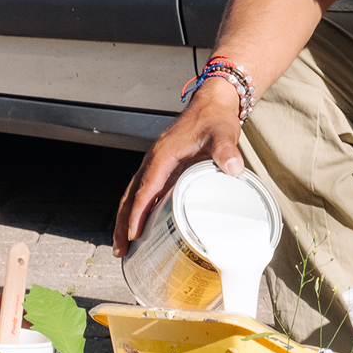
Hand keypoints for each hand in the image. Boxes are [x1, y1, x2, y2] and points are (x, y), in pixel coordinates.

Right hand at [112, 80, 245, 256]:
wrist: (214, 103)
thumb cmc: (215, 117)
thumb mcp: (223, 133)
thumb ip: (226, 150)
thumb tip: (232, 168)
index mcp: (163, 155)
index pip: (145, 189)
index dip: (138, 213)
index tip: (132, 235)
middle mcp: (155, 161)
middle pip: (132, 196)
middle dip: (123, 223)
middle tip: (120, 249)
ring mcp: (158, 165)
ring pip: (135, 195)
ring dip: (127, 219)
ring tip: (124, 245)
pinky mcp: (166, 168)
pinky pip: (147, 191)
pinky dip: (140, 210)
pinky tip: (143, 227)